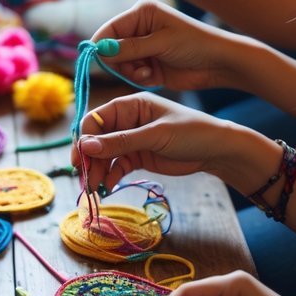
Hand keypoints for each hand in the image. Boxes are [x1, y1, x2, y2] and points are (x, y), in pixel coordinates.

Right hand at [73, 92, 239, 189]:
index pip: (96, 119)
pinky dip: (111, 176)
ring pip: (105, 155)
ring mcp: (132, 139)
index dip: (84, 138)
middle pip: (97, 139)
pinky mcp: (138, 156)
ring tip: (96, 190)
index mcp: (130, 105)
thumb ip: (120, 141)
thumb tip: (85, 146)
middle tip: (85, 180)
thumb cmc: (190, 133)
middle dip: (89, 159)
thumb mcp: (155, 135)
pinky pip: (117, 166)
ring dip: (98, 171)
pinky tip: (109, 187)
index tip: (79, 160)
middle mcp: (127, 120)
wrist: (216, 151)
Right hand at [91, 0, 244, 93]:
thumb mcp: (161, 43)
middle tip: (138, 68)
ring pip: (119, 64)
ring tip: (149, 73)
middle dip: (120, 62)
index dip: (101, 45)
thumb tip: (100, 50)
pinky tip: (153, 76)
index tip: (97, 61)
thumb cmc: (195, 44)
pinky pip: (131, 74)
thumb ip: (130, 48)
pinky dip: (139, 77)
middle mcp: (139, 28)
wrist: (219, 63)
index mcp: (142, 13)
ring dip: (131, 72)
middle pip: (110, 48)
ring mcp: (143, 47)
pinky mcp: (148, 64)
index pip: (109, 29)